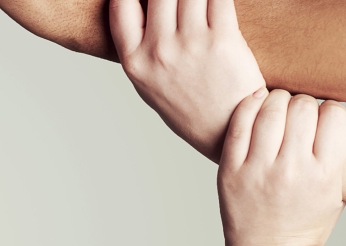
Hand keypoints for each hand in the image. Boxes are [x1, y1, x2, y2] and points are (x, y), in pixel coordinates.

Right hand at [110, 0, 264, 159]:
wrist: (225, 131)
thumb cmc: (188, 107)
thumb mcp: (148, 83)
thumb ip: (139, 46)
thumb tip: (141, 7)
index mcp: (135, 62)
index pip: (120, 5)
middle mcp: (158, 51)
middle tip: (178, 4)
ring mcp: (190, 44)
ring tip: (197, 5)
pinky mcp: (223, 39)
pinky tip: (215, 3)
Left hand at [218, 90, 345, 245]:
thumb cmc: (305, 222)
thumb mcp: (335, 194)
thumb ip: (336, 157)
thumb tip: (336, 115)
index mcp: (324, 175)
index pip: (334, 115)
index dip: (330, 109)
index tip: (324, 116)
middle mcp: (292, 170)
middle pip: (303, 107)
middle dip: (304, 103)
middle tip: (299, 111)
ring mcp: (258, 170)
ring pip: (271, 109)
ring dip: (277, 99)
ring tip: (278, 105)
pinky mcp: (230, 170)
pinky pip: (239, 123)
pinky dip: (249, 105)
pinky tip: (257, 102)